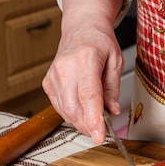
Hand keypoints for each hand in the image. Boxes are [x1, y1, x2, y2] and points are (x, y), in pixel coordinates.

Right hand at [42, 0, 124, 143]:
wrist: (81, 28)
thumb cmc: (100, 42)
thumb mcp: (116, 62)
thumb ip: (113, 88)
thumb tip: (111, 111)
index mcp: (85, 59)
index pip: (89, 96)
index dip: (94, 120)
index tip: (99, 137)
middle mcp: (65, 68)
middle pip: (74, 108)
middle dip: (88, 125)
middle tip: (101, 131)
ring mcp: (53, 76)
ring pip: (65, 111)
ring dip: (81, 122)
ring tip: (94, 118)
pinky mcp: (48, 83)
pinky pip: (59, 107)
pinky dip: (72, 114)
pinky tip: (82, 109)